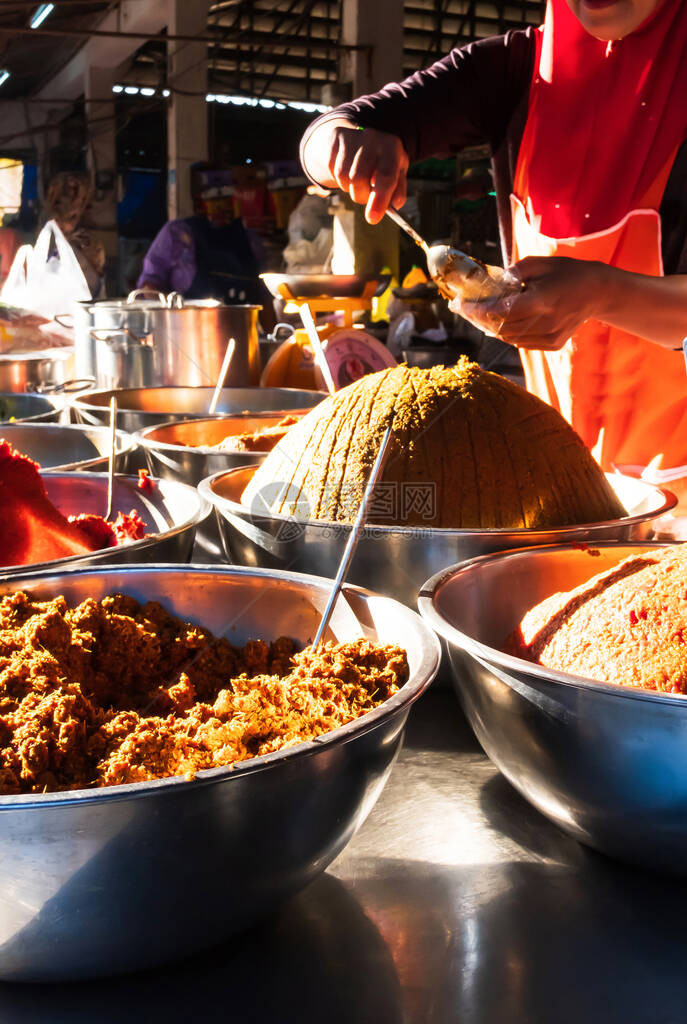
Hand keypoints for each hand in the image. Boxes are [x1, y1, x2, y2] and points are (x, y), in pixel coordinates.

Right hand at [305, 120, 408, 223]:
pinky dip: (339, 179)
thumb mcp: (396, 173)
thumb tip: (393, 206)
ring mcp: (353, 135)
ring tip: (358, 182)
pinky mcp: (336, 137)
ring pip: (343, 176)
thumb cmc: (383, 162)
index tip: (373, 218)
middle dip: (360, 196)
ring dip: (349, 188)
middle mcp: (373, 137)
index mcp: (392, 146)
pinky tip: (348, 171)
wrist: (362, 139)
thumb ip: (397, 191)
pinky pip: (332, 169)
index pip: (386, 176)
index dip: (379, 199)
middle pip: (359, 178)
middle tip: (365, 198)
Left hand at [451, 256, 607, 349]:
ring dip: (489, 327)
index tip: (458, 304)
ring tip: (477, 315)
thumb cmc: (566, 272)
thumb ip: (513, 273)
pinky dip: (506, 333)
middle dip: (477, 319)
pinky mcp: (552, 344)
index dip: (476, 310)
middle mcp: (545, 323)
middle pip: (500, 327)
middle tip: (462, 309)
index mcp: (541, 301)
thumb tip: (489, 284)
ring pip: (507, 338)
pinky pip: (520, 342)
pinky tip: (500, 321)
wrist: (597, 292)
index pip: (500, 311)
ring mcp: (549, 337)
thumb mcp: (539, 264)